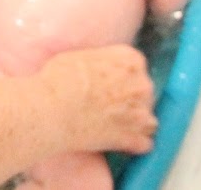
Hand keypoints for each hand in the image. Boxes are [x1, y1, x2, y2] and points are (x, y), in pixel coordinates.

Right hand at [36, 45, 156, 155]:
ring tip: (113, 125)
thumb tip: (101, 69)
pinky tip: (118, 141)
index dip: (122, 76)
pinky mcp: (134, 139)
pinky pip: (144, 144)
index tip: (110, 83)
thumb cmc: (59, 80)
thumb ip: (102, 62)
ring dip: (135, 123)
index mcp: (130, 60)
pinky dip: (134, 144)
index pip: (136, 66)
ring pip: (148, 120)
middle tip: (107, 105)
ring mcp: (141, 114)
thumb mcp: (79, 56)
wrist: (52, 111)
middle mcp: (142, 85)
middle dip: (130, 99)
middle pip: (144, 93)